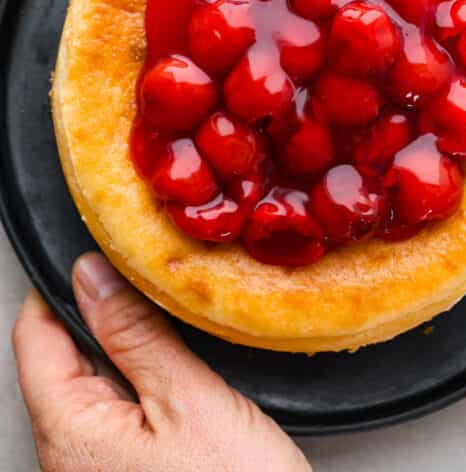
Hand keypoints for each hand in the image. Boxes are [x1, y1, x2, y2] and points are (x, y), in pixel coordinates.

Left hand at [13, 253, 309, 471]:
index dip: (66, 284)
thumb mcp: (190, 400)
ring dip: (132, 349)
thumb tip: (95, 276)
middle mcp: (72, 457)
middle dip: (107, 315)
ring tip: (176, 327)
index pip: (36, 336)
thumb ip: (136, 334)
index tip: (105, 253)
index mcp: (70, 434)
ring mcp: (99, 470)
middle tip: (154, 282)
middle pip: (66, 358)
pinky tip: (184, 376)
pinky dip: (149, 383)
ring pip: (99, 384)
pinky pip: (124, 414)